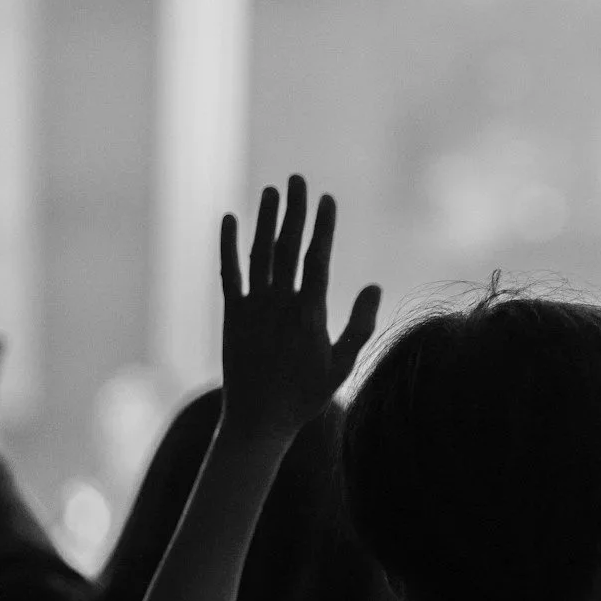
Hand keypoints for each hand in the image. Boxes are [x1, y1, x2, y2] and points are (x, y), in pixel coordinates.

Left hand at [219, 176, 380, 442]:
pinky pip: (228, 273)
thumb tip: (373, 286)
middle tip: (298, 179)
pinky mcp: (231, 315)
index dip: (323, 226)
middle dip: (294, 211)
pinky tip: (228, 220)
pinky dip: (227, 246)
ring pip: (260, 254)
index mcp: (309, 314)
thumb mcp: (342, 365)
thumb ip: (359, 325)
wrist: (257, 421)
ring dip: (265, 220)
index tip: (327, 199)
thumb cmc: (305, 396)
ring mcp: (252, 308)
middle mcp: (279, 304)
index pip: (318, 259)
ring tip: (272, 190)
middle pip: (288, 247)